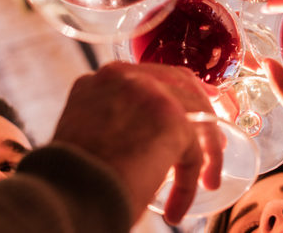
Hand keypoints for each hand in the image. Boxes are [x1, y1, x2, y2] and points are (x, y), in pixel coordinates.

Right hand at [51, 62, 221, 224]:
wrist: (67, 194)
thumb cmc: (71, 177)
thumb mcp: (88, 131)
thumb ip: (114, 120)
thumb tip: (144, 136)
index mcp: (104, 78)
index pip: (152, 77)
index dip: (175, 95)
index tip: (187, 113)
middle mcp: (127, 76)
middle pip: (182, 84)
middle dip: (203, 109)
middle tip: (215, 137)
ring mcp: (151, 93)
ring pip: (196, 116)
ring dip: (205, 151)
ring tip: (206, 179)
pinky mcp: (172, 120)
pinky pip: (195, 150)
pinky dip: (191, 181)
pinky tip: (179, 206)